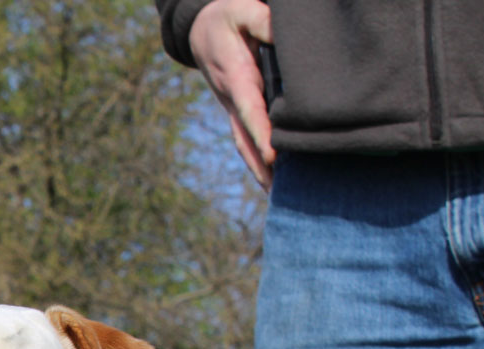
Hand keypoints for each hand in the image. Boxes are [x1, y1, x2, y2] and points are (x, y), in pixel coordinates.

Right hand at [189, 0, 274, 188]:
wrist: (201, 29)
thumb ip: (262, 21)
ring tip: (276, 195)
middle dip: (261, 165)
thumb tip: (282, 36)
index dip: (262, 134)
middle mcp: (231, 99)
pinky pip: (248, 138)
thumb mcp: (241, 10)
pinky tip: (273, 177)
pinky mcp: (238, 109)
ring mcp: (232, 108)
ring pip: (245, 144)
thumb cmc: (225, 16)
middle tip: (278, 192)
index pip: (250, 110)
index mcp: (235, 77)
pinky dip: (258, 159)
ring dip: (259, 170)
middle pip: (245, 139)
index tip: (275, 156)